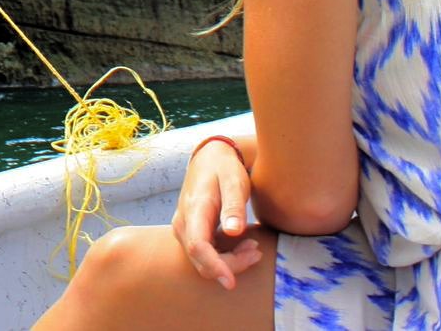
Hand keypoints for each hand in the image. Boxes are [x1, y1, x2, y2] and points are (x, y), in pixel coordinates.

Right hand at [170, 138, 262, 290]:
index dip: (214, 267)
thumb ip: (234, 206)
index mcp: (193, 210)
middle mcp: (183, 224)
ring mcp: (185, 230)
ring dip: (229, 261)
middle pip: (201, 260)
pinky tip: (243, 244)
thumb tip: (235, 232)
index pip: (198, 246)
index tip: (231, 282)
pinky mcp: (191, 233)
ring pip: (203, 261)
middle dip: (230, 265)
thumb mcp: (234, 181)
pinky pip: (205, 254)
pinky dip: (225, 256)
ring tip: (254, 247)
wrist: (209, 158)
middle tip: (257, 252)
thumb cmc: (224, 169)